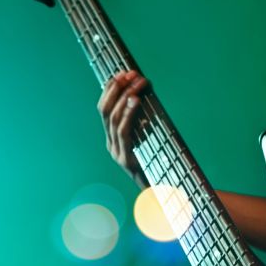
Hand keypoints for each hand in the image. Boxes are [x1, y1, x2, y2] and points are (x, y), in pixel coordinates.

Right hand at [97, 70, 148, 186]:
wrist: (161, 193)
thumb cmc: (159, 165)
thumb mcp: (150, 139)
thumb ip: (145, 122)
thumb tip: (145, 97)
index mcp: (113, 139)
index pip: (104, 109)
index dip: (110, 90)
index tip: (122, 73)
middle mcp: (111, 145)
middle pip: (104, 111)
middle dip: (115, 89)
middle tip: (128, 73)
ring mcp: (116, 152)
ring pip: (112, 119)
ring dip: (124, 97)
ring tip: (135, 83)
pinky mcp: (125, 158)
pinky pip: (123, 132)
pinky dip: (128, 113)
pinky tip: (135, 101)